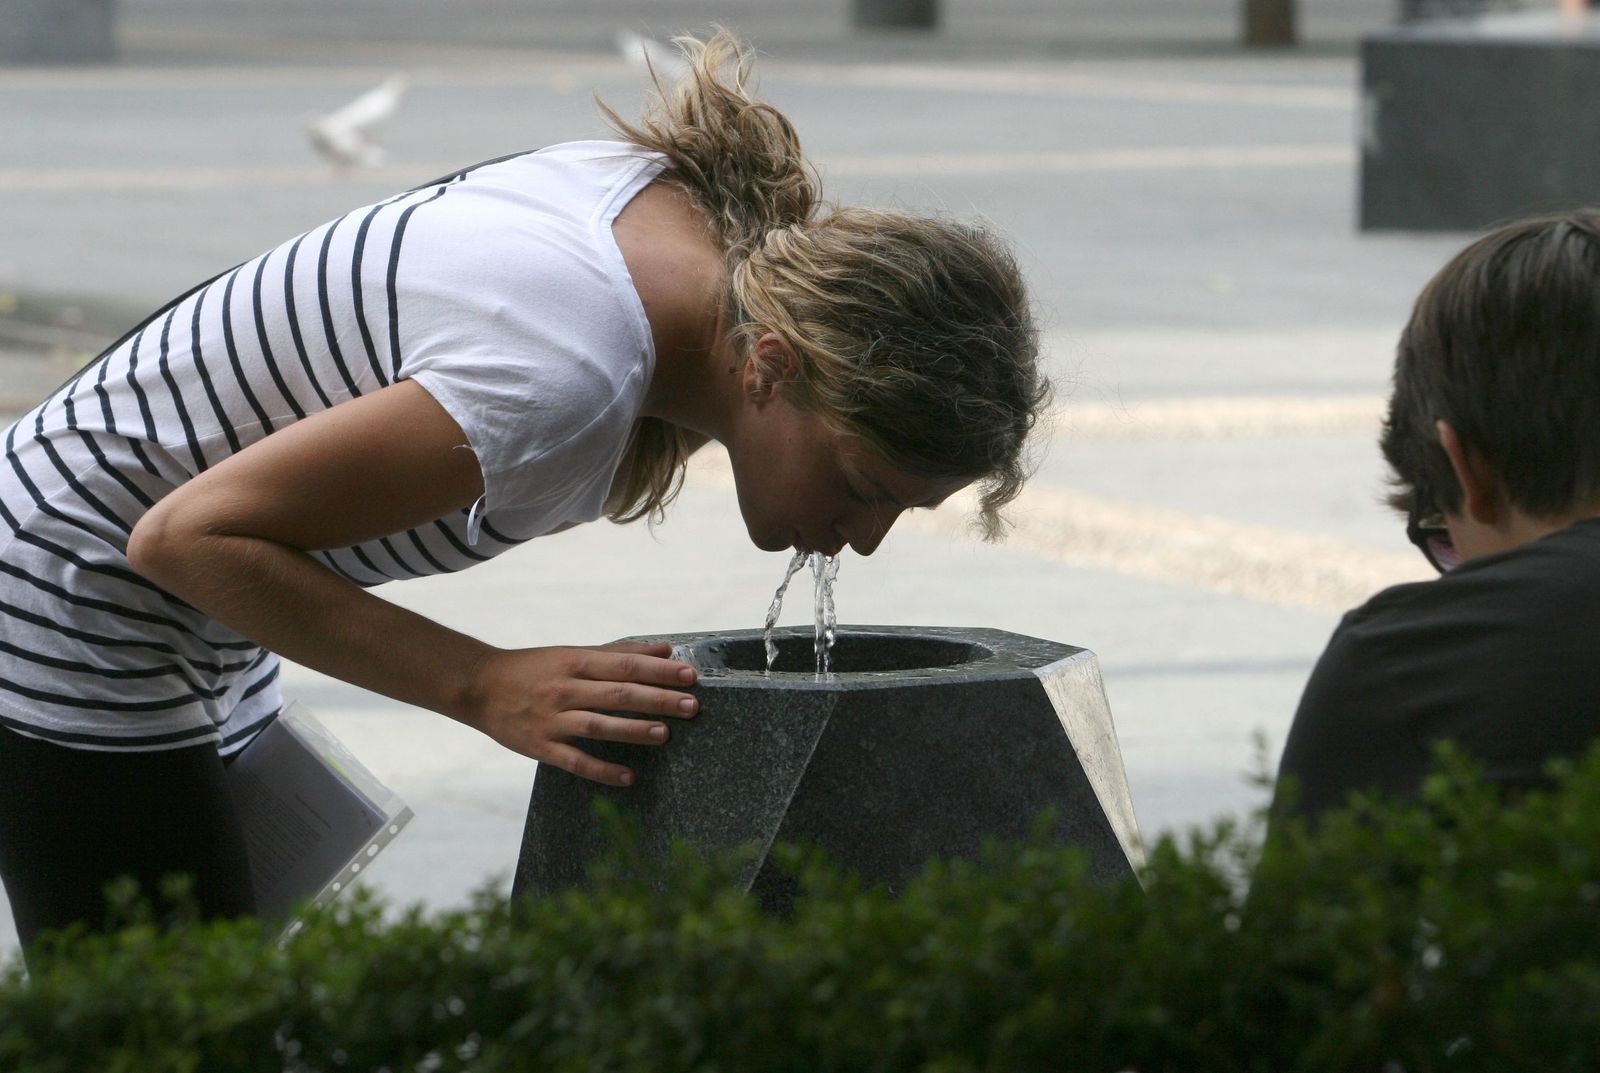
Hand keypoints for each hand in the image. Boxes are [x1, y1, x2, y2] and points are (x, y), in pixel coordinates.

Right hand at [464, 641, 697, 785]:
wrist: (479, 687)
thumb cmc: (534, 668)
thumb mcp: (573, 653)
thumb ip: (619, 652)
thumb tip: (664, 648)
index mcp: (575, 662)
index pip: (625, 665)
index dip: (659, 670)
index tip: (689, 675)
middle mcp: (565, 689)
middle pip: (617, 694)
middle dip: (657, 699)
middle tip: (691, 706)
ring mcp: (552, 720)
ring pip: (599, 726)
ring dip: (634, 730)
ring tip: (665, 734)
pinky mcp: (541, 747)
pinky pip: (575, 761)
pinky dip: (602, 770)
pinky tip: (628, 777)